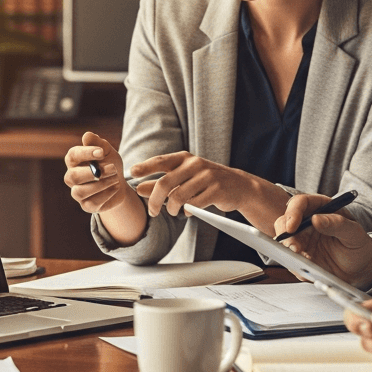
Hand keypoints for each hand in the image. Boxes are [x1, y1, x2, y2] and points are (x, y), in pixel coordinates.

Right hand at [62, 132, 127, 213]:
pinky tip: (116, 187)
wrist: (120, 182)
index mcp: (74, 161)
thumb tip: (87, 135)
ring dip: (100, 184)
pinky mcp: (87, 206)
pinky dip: (106, 195)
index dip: (86, 153)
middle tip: (112, 168)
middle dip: (93, 173)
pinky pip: (91, 203)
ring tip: (116, 178)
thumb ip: (98, 143)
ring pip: (80, 191)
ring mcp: (77, 193)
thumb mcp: (107, 151)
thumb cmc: (109, 163)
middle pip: (72, 176)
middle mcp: (71, 177)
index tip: (101, 152)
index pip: (72, 155)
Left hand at [129, 152, 281, 230]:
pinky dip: (188, 211)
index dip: (145, 167)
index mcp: (185, 158)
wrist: (239, 186)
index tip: (133, 173)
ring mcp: (207, 176)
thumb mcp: (183, 179)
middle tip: (152, 211)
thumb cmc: (206, 182)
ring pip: (179, 196)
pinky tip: (189, 211)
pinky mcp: (216, 190)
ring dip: (172, 209)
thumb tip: (138, 188)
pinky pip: (194, 204)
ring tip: (172, 212)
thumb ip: (161, 183)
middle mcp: (195, 164)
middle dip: (154, 200)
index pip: (161, 161)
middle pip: (165, 183)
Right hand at [273, 194, 371, 288]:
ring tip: (304, 260)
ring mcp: (301, 240)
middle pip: (285, 221)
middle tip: (294, 247)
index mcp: (321, 209)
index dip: (293, 212)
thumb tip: (317, 219)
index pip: (300, 203)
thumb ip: (338, 224)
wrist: (360, 267)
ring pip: (283, 241)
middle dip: (285, 234)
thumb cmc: (358, 245)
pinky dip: (295, 265)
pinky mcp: (299, 256)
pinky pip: (289, 259)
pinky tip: (309, 268)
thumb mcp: (354, 233)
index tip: (292, 226)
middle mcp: (307, 222)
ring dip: (288, 251)